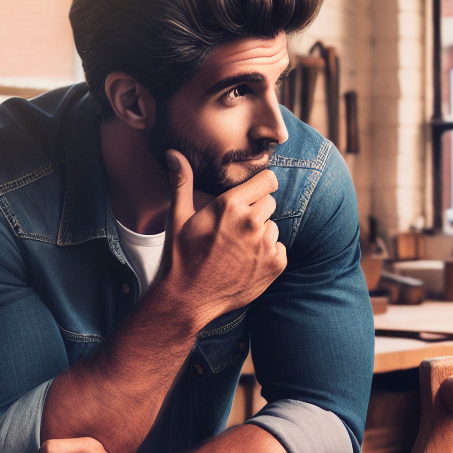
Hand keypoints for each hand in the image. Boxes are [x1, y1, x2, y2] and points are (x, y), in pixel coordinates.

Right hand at [157, 149, 286, 325]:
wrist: (187, 299)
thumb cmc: (180, 256)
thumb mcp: (177, 217)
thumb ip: (181, 182)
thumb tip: (173, 153)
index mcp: (230, 206)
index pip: (267, 180)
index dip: (260, 186)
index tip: (250, 194)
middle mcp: (252, 223)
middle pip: (270, 203)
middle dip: (256, 211)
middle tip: (233, 228)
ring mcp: (266, 245)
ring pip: (273, 227)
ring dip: (260, 234)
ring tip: (236, 248)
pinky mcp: (276, 265)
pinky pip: (279, 249)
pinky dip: (267, 254)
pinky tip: (245, 262)